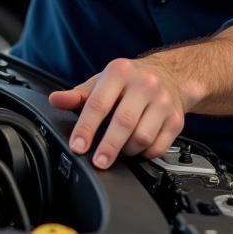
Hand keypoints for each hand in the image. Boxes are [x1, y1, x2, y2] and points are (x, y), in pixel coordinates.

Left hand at [48, 57, 195, 168]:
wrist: (170, 76)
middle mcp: (144, 84)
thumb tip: (56, 100)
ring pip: (142, 137)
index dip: (86, 127)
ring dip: (127, 151)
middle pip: (124, 122)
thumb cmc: (129, 82)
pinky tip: (138, 148)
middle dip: (108, 146)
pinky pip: (158, 147)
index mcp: (120, 72)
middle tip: (98, 161)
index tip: (78, 146)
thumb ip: (78, 95)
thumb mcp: (102, 82)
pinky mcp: (176, 119)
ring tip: (119, 149)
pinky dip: (145, 154)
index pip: (99, 103)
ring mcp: (163, 101)